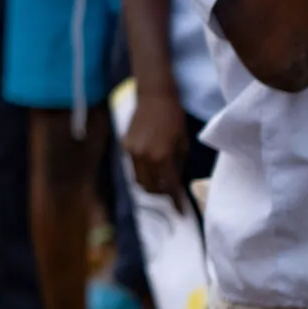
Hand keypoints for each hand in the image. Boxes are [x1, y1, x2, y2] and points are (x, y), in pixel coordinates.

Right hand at [126, 91, 189, 210]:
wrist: (155, 97)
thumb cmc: (174, 118)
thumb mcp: (183, 143)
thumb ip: (178, 165)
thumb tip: (175, 181)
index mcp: (162, 157)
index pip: (168, 186)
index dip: (175, 201)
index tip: (181, 211)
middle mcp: (144, 157)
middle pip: (149, 187)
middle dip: (160, 193)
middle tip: (170, 192)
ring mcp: (131, 151)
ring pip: (138, 179)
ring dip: (149, 183)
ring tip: (160, 179)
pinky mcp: (124, 145)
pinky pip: (133, 166)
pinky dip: (143, 170)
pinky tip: (151, 164)